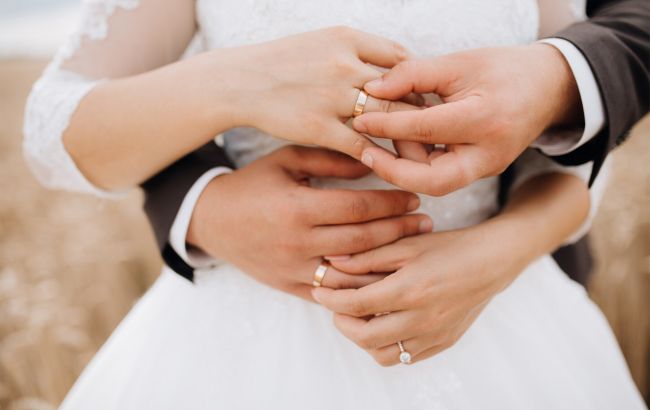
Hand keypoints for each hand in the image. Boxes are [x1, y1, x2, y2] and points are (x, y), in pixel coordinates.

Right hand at [187, 145, 432, 300]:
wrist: (212, 220)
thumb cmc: (253, 184)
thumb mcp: (286, 160)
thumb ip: (329, 157)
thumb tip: (372, 159)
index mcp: (297, 207)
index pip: (357, 208)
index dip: (391, 203)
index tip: (414, 198)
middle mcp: (297, 242)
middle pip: (362, 241)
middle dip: (399, 231)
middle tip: (425, 222)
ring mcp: (293, 269)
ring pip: (351, 274)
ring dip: (386, 264)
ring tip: (413, 250)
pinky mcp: (289, 286)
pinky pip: (332, 293)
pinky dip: (359, 287)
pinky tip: (382, 276)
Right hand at [215, 26, 421, 158]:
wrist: (241, 81)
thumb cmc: (284, 62)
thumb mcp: (323, 41)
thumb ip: (360, 51)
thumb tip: (396, 68)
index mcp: (347, 38)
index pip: (401, 58)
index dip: (418, 81)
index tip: (425, 99)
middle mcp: (343, 64)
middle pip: (402, 88)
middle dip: (422, 111)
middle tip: (436, 129)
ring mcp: (331, 96)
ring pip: (387, 117)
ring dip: (407, 135)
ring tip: (419, 150)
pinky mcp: (318, 126)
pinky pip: (361, 144)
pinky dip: (379, 155)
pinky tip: (388, 163)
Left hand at [312, 218, 531, 365]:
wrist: (491, 262)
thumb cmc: (448, 248)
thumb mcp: (407, 244)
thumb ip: (368, 255)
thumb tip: (332, 262)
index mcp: (410, 290)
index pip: (355, 305)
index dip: (330, 300)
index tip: (319, 292)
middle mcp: (422, 319)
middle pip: (364, 336)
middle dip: (341, 322)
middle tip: (336, 307)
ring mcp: (433, 335)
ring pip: (383, 354)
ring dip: (362, 339)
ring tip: (359, 318)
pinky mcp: (443, 343)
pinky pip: (405, 358)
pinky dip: (387, 346)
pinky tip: (384, 325)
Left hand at [352, 44, 580, 194]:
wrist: (547, 88)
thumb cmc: (503, 70)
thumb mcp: (459, 63)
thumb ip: (413, 75)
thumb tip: (373, 89)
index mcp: (486, 119)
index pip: (425, 129)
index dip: (387, 125)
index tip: (359, 119)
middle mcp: (489, 154)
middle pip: (431, 180)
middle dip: (393, 170)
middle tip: (365, 152)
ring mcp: (487, 168)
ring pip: (435, 182)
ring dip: (406, 163)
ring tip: (392, 134)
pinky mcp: (482, 172)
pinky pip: (443, 176)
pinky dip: (420, 163)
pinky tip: (407, 142)